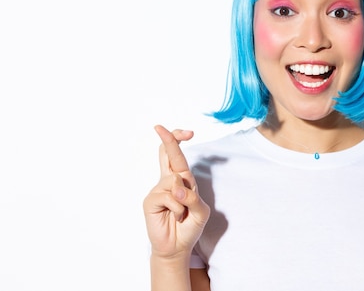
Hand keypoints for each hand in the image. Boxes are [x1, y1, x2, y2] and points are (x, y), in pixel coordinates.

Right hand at [143, 125, 209, 258]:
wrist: (177, 247)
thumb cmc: (189, 226)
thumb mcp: (200, 211)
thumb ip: (193, 198)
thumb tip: (177, 189)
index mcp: (182, 179)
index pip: (177, 156)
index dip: (178, 141)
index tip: (186, 132)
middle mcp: (168, 181)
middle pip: (167, 154)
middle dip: (168, 139)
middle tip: (159, 127)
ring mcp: (158, 190)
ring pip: (174, 180)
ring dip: (184, 199)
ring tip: (182, 213)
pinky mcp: (150, 201)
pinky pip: (169, 197)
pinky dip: (177, 208)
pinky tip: (175, 217)